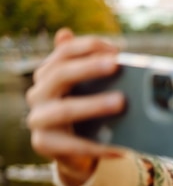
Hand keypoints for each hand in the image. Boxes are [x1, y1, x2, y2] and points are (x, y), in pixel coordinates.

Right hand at [25, 28, 125, 185]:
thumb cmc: (84, 114)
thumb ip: (87, 65)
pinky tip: (119, 148)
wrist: (72, 152)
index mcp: (48, 75)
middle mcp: (38, 93)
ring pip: (64, 109)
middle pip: (60, 74)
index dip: (88, 46)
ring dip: (94, 104)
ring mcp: (38, 119)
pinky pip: (72, 145)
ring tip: (121, 102)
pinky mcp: (43, 144)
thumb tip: (68, 33)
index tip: (115, 50)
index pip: (64, 52)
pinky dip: (98, 147)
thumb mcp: (86, 90)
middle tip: (116, 65)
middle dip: (89, 67)